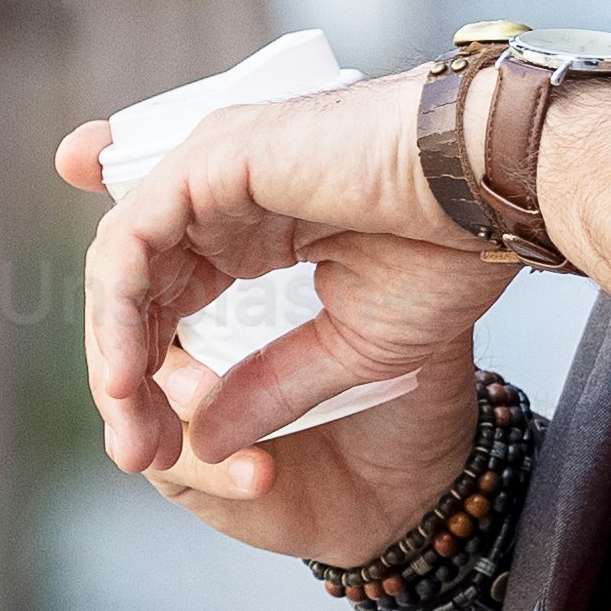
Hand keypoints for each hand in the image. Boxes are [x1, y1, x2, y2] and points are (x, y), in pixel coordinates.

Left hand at [57, 74, 518, 564]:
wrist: (495, 203)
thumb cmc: (450, 256)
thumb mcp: (348, 350)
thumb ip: (270, 387)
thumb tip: (201, 440)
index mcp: (254, 223)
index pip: (169, 298)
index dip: (153, 375)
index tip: (152, 450)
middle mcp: (221, 189)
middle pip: (135, 288)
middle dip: (125, 376)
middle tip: (134, 452)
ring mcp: (212, 167)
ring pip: (121, 266)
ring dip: (115, 353)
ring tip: (131, 430)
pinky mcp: (212, 158)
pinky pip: (131, 242)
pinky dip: (118, 312)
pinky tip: (128, 377)